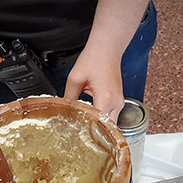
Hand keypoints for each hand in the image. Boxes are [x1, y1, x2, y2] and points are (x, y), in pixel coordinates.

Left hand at [63, 0, 150, 122]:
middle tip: (80, 134)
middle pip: (107, 128)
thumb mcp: (75, 79)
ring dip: (99, 125)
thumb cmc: (95, 59)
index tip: (77, 134)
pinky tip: (92, 117)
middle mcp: (116, 102)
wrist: (107, 47)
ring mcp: (119, 101)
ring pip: (111, 124)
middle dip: (95, 132)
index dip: (87, 131)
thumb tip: (63, 109)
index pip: (98, 124)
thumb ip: (68, 97)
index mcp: (106, 98)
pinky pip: (111, 115)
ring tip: (86, 126)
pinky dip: (103, 118)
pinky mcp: (118, 99)